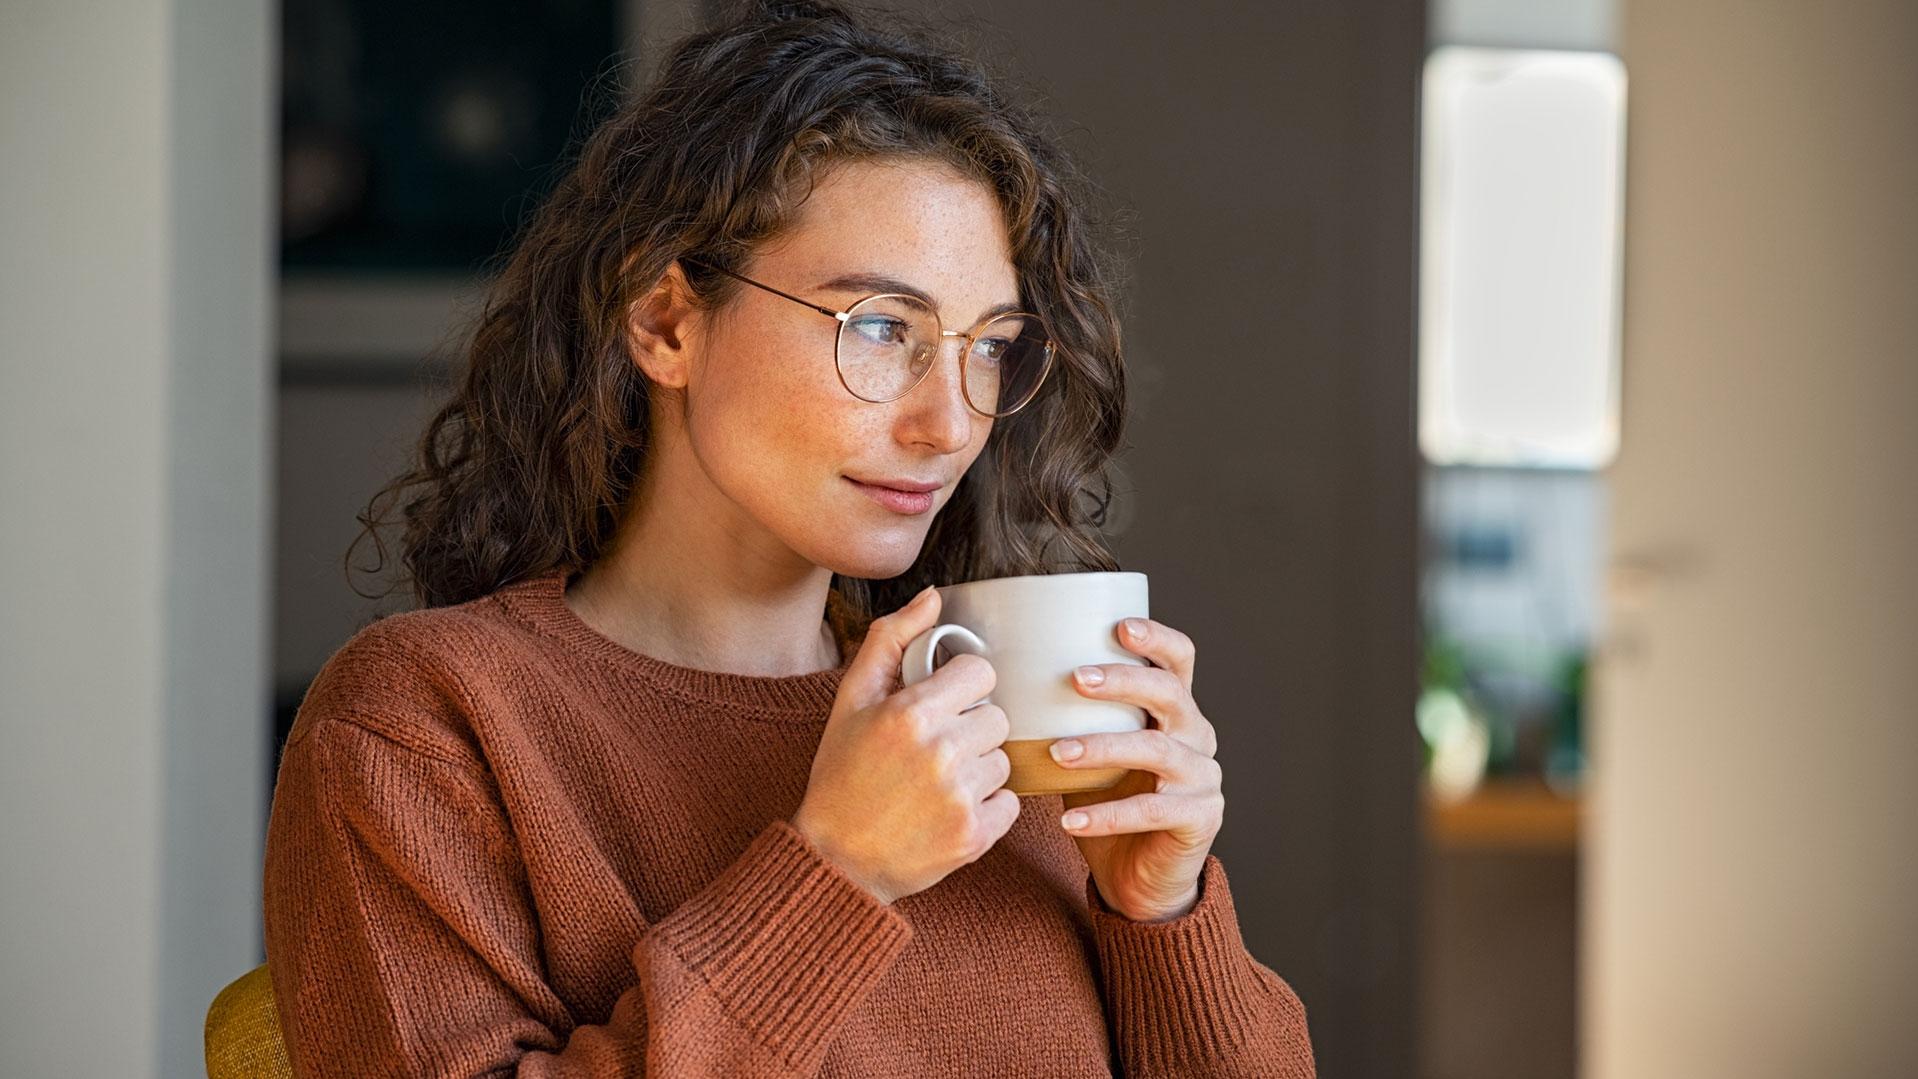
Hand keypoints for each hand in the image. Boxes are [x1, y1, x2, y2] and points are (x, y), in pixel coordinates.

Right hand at [793, 587, 1019, 905]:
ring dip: (979, 768)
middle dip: (970, 728)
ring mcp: (960, 797)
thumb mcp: (851, 700)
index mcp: (911, 713)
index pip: (980, 673)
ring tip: (938, 783)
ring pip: (1004, 760)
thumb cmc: (840, 774)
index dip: (962, 686)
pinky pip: (1010, 803)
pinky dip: (987, 807)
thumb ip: (891, 640)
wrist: (835, 858)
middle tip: (934, 749)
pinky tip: (949, 811)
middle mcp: (941, 752)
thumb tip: (933, 596)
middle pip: (997, 717)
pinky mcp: (974, 836)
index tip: (941, 705)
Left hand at [1053, 616, 1222, 922]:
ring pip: (1158, 751)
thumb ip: (1066, 718)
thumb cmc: (1107, 802)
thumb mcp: (1088, 752)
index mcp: (1175, 710)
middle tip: (1075, 678)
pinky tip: (1070, 820)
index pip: (1179, 660)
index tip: (1119, 627)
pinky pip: (1152, 811)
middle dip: (1123, 680)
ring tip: (1058, 752)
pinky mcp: (1200, 818)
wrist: (1138, 877)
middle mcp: (1196, 736)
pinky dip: (1108, 815)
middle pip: (1171, 693)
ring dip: (1104, 746)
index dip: (1156, 638)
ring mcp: (1203, 778)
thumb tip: (1000, 680)